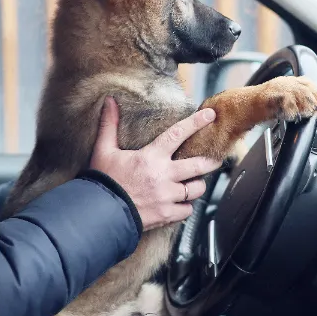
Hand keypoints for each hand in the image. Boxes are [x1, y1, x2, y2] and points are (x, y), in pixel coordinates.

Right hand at [90, 97, 221, 230]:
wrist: (100, 214)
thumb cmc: (102, 181)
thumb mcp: (104, 150)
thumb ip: (109, 125)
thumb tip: (110, 101)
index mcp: (151, 157)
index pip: (178, 134)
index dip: (196, 123)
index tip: (210, 115)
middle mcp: (163, 175)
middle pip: (198, 165)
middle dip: (211, 160)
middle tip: (216, 157)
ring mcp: (167, 196)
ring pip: (196, 189)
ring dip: (197, 185)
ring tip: (194, 183)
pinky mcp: (167, 214)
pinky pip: (187, 210)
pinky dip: (186, 206)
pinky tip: (180, 203)